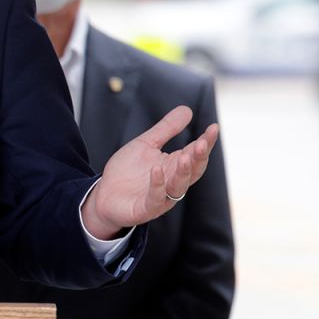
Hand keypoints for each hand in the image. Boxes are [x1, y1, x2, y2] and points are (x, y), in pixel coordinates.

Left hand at [83, 105, 218, 237]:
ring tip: (185, 157)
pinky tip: (156, 170)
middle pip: (193, 170)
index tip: (213, 128)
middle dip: (199, 157)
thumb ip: (166, 129)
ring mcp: (161, 197)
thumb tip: (187, 109)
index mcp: (175, 166)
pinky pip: (155, 199)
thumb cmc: (127, 171)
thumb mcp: (146, 144)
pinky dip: (157, 185)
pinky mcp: (145, 209)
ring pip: (179, 186)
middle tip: (202, 143)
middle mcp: (172, 182)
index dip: (206, 142)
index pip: (195, 154)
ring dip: (184, 173)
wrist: (104, 195)